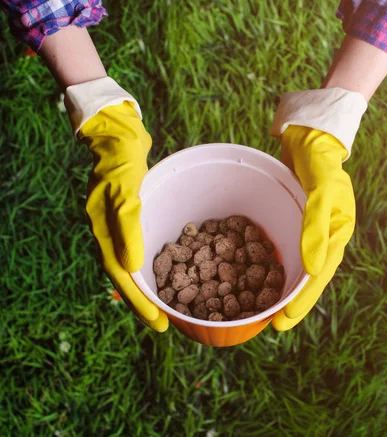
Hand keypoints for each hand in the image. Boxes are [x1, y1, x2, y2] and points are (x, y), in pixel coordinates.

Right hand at [78, 101, 167, 331]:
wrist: (118, 132)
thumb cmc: (121, 158)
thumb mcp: (125, 189)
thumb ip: (128, 227)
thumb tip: (133, 268)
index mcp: (105, 232)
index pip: (123, 277)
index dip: (141, 303)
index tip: (159, 323)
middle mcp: (112, 233)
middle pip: (129, 277)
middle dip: (147, 302)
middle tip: (167, 324)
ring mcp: (123, 225)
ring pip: (138, 264)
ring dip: (154, 284)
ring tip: (171, 305)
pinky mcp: (136, 215)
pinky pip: (146, 247)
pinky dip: (158, 262)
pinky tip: (173, 270)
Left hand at [272, 125, 355, 330]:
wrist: (312, 135)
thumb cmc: (321, 160)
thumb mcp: (322, 190)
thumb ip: (318, 227)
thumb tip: (312, 268)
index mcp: (337, 233)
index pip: (320, 274)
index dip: (303, 299)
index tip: (285, 321)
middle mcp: (324, 235)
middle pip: (308, 275)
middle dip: (292, 300)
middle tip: (274, 326)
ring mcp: (310, 228)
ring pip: (296, 264)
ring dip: (282, 285)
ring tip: (266, 308)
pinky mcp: (295, 219)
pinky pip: (285, 246)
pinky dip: (274, 262)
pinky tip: (258, 273)